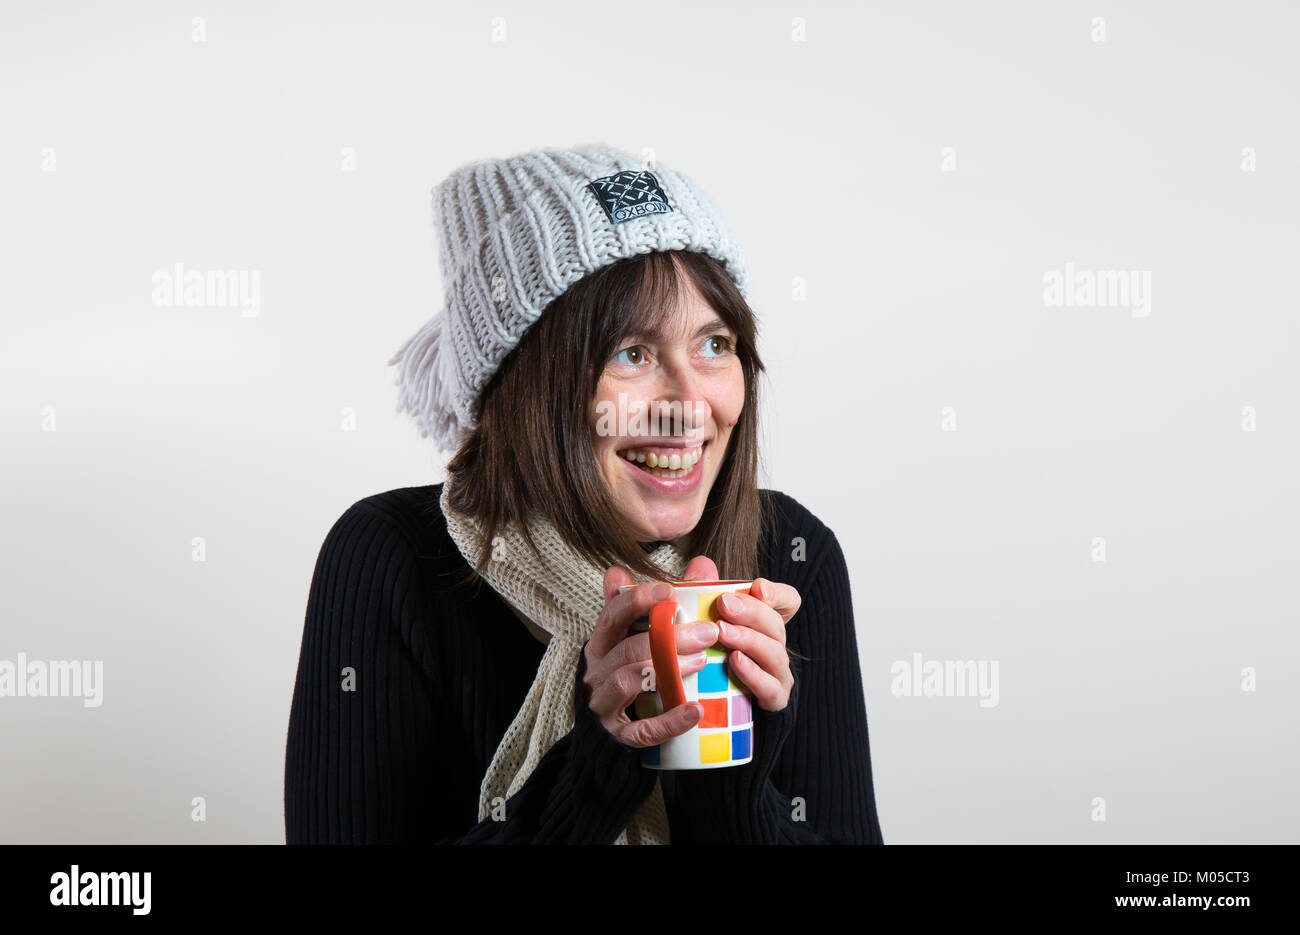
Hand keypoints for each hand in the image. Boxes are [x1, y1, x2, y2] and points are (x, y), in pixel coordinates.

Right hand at [581, 561, 722, 747]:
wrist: (610, 731)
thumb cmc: (632, 672)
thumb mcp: (642, 636)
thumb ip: (672, 602)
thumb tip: (701, 565)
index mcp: (602, 642)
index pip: (613, 614)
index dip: (638, 600)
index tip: (670, 590)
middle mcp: (597, 670)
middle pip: (628, 649)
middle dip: (668, 638)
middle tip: (708, 632)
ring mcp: (604, 703)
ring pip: (628, 681)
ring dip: (666, 670)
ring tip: (701, 662)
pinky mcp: (618, 734)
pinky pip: (642, 730)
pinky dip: (669, 721)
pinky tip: (695, 711)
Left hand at [686, 558, 799, 712]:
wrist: (718, 709)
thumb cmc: (712, 659)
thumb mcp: (705, 623)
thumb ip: (704, 593)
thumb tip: (701, 564)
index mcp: (766, 623)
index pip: (788, 601)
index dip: (777, 593)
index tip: (757, 587)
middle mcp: (777, 645)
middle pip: (775, 623)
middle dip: (750, 612)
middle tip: (724, 605)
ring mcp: (778, 673)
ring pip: (773, 652)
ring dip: (748, 639)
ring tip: (723, 632)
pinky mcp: (773, 699)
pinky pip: (770, 686)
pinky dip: (753, 673)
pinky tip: (735, 662)